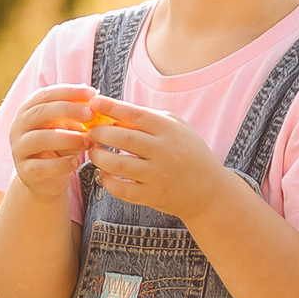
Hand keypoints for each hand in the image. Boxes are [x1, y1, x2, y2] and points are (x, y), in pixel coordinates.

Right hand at [7, 85, 95, 203]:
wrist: (46, 179)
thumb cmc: (60, 146)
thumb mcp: (68, 127)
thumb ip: (77, 114)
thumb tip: (95, 97)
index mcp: (28, 110)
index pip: (46, 95)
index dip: (69, 92)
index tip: (92, 93)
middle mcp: (18, 127)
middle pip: (41, 113)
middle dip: (68, 110)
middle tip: (91, 114)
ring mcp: (19, 150)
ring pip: (39, 139)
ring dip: (67, 138)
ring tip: (87, 141)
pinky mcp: (24, 172)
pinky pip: (41, 166)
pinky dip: (61, 164)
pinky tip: (76, 162)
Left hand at [87, 100, 226, 224]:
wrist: (208, 191)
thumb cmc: (189, 153)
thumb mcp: (178, 128)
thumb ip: (151, 117)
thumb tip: (116, 110)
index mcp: (169, 130)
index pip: (135, 114)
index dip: (112, 107)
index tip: (94, 101)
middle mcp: (163, 151)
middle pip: (122, 138)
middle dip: (99, 132)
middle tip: (90, 131)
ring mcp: (157, 175)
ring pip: (117, 165)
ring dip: (99, 156)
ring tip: (94, 151)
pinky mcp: (151, 196)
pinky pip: (121, 189)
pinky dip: (106, 181)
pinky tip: (104, 173)